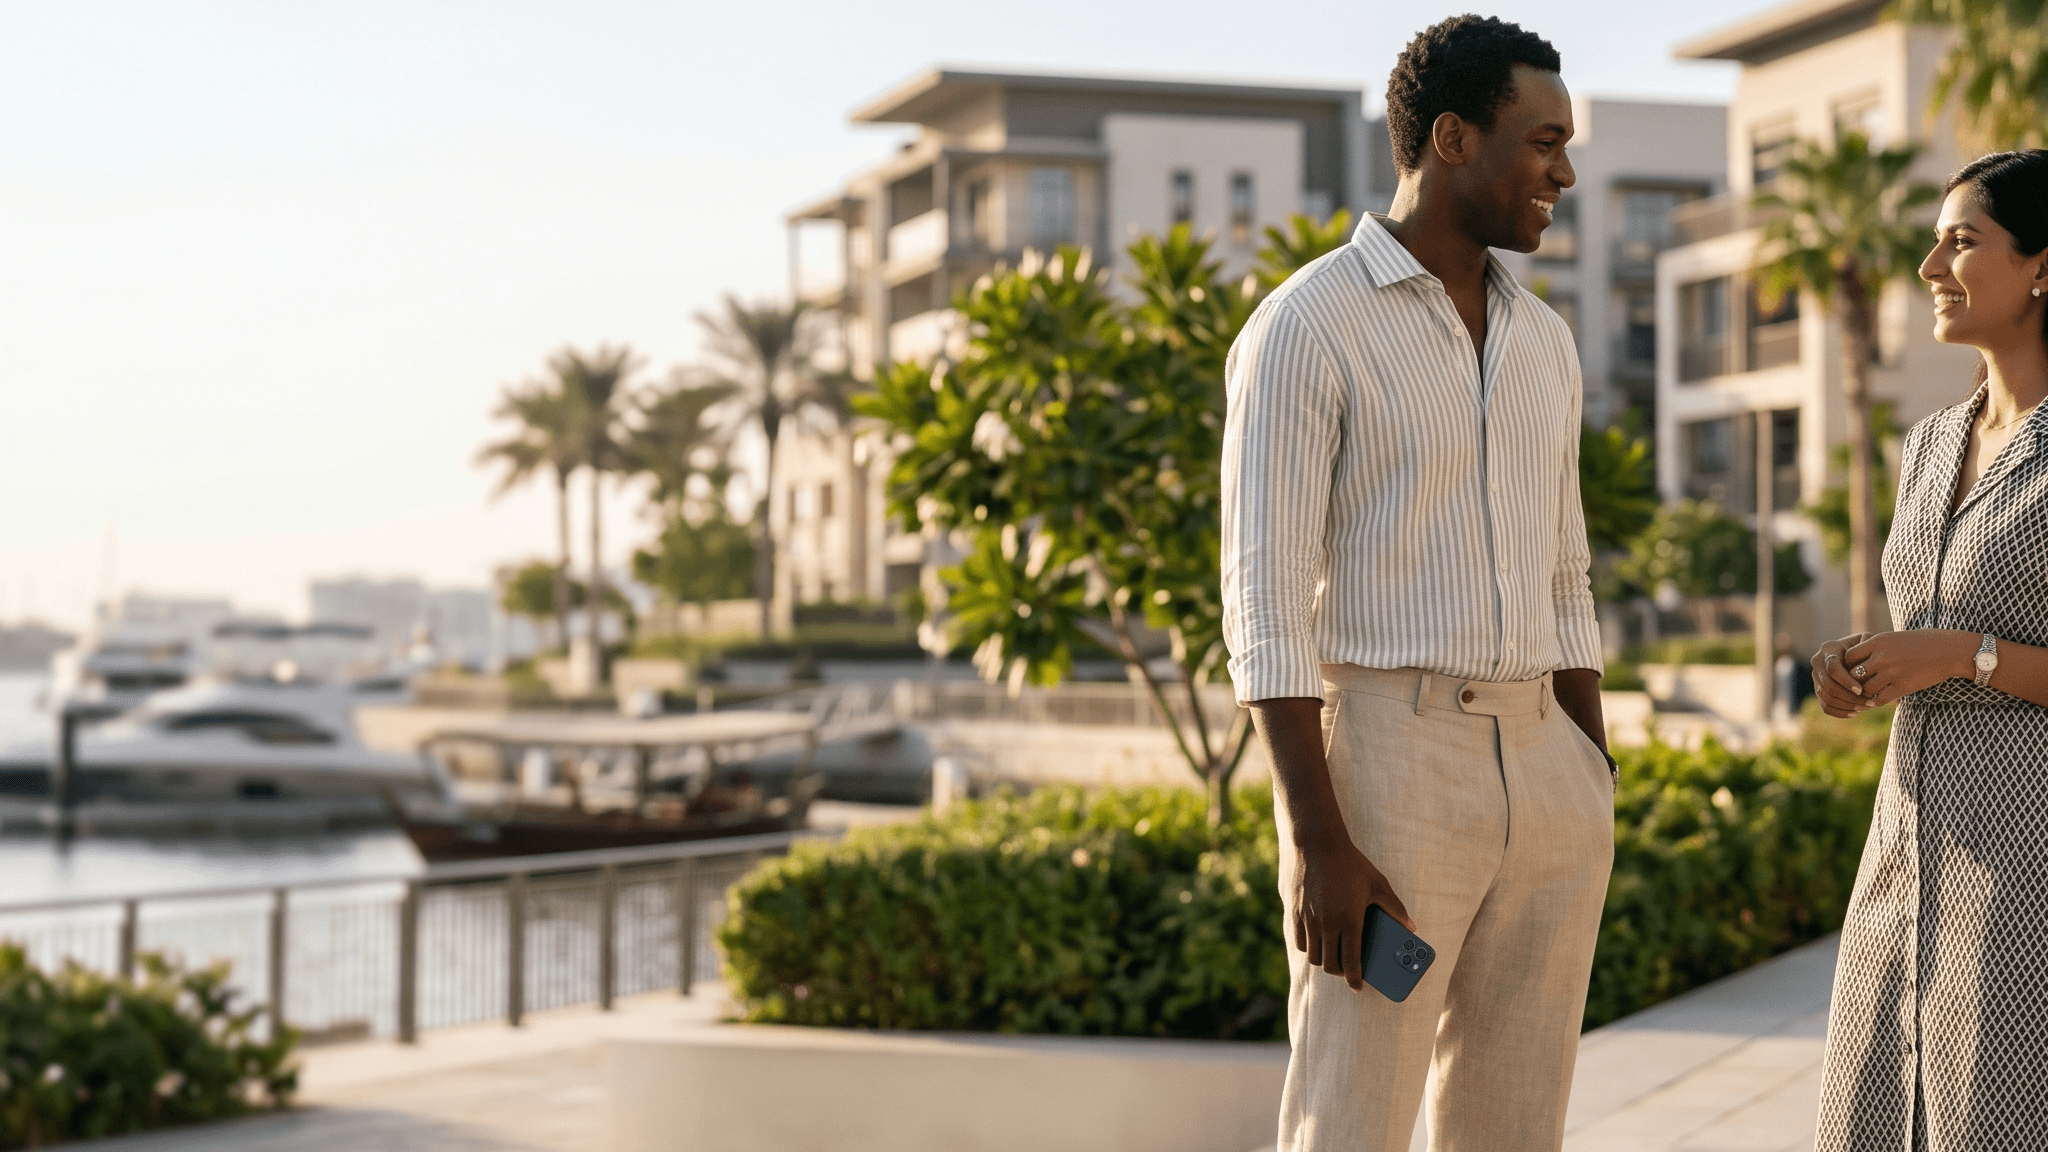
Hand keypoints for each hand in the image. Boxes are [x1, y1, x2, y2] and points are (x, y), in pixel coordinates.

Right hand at [1291, 826, 1413, 991]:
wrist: (1317, 843)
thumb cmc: (1350, 863)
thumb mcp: (1377, 884)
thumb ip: (1395, 908)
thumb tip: (1411, 927)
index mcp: (1350, 919)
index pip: (1351, 961)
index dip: (1355, 978)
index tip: (1358, 987)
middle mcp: (1327, 923)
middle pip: (1329, 964)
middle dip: (1339, 972)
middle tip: (1347, 970)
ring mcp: (1308, 919)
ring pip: (1313, 955)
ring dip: (1323, 961)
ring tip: (1333, 956)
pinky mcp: (1294, 912)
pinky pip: (1300, 941)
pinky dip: (1309, 948)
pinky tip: (1317, 943)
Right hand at [1810, 633, 1873, 717]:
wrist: (1859, 654)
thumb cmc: (1867, 647)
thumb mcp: (1869, 641)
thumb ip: (1868, 647)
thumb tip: (1864, 666)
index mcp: (1828, 649)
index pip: (1832, 668)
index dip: (1846, 681)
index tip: (1861, 690)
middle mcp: (1818, 662)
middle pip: (1828, 685)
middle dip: (1850, 697)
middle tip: (1870, 702)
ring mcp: (1817, 677)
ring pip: (1827, 697)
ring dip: (1848, 705)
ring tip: (1867, 707)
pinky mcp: (1819, 690)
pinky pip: (1825, 706)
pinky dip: (1840, 712)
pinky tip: (1855, 713)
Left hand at [1842, 630, 1976, 707]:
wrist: (1949, 650)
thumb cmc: (1920, 642)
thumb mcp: (1893, 638)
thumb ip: (1874, 648)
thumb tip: (1853, 658)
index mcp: (1878, 641)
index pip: (1848, 656)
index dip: (1849, 664)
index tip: (1855, 668)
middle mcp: (1882, 657)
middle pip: (1854, 674)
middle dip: (1855, 681)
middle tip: (1859, 684)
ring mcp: (1892, 673)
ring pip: (1865, 689)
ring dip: (1866, 693)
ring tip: (1870, 693)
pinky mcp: (1903, 687)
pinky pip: (1879, 699)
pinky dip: (1877, 701)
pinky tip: (1881, 698)